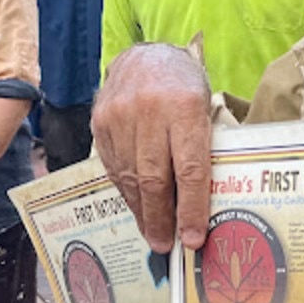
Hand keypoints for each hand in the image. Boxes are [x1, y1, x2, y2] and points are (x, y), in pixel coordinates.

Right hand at [91, 44, 212, 252]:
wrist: (146, 57)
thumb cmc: (184, 87)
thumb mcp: (203, 108)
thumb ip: (200, 148)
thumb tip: (199, 206)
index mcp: (186, 106)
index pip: (190, 168)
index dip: (192, 208)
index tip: (193, 238)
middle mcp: (150, 110)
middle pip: (154, 178)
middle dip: (161, 218)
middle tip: (166, 245)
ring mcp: (120, 115)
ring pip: (130, 177)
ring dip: (142, 211)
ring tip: (153, 232)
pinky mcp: (100, 121)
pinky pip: (114, 167)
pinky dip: (126, 191)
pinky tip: (136, 206)